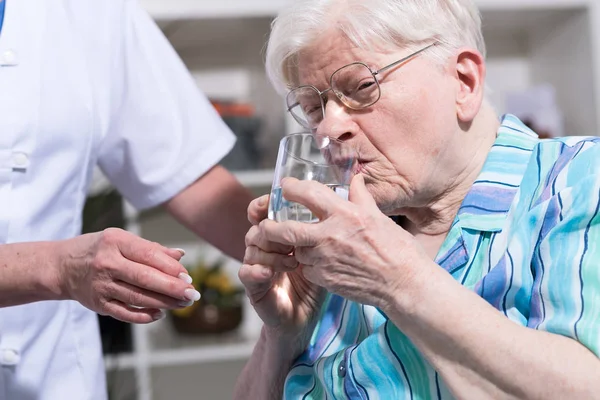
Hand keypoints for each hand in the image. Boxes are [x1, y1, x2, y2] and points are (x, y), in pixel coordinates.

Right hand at [57, 228, 199, 323]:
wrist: (62, 267)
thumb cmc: (99, 250)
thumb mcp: (121, 239)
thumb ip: (150, 249)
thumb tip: (180, 255)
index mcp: (115, 242)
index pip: (149, 255)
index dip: (172, 268)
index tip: (188, 277)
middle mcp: (107, 263)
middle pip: (146, 278)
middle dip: (173, 288)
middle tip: (192, 294)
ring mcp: (101, 285)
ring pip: (138, 297)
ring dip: (164, 302)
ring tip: (182, 303)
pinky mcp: (98, 304)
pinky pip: (125, 313)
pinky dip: (144, 315)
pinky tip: (160, 313)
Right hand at [239, 195, 326, 347]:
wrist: (306, 320)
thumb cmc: (317, 281)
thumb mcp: (327, 250)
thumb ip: (334, 223)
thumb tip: (356, 185)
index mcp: (280, 235)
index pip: (266, 212)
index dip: (266, 204)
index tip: (279, 201)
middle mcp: (266, 248)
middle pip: (258, 226)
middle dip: (273, 227)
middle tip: (293, 238)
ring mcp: (257, 266)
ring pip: (251, 247)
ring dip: (271, 251)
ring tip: (293, 260)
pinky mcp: (253, 287)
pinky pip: (246, 273)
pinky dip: (256, 270)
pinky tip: (270, 273)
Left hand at [257, 175, 428, 310]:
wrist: (404, 284)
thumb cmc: (397, 249)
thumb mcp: (379, 217)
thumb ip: (361, 197)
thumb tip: (355, 178)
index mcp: (345, 214)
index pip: (308, 194)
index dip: (291, 188)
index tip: (285, 187)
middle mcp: (330, 236)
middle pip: (286, 230)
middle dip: (270, 226)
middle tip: (266, 224)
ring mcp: (326, 260)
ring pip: (297, 251)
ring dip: (297, 247)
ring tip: (306, 245)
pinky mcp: (325, 279)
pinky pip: (308, 269)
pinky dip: (310, 265)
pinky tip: (322, 263)